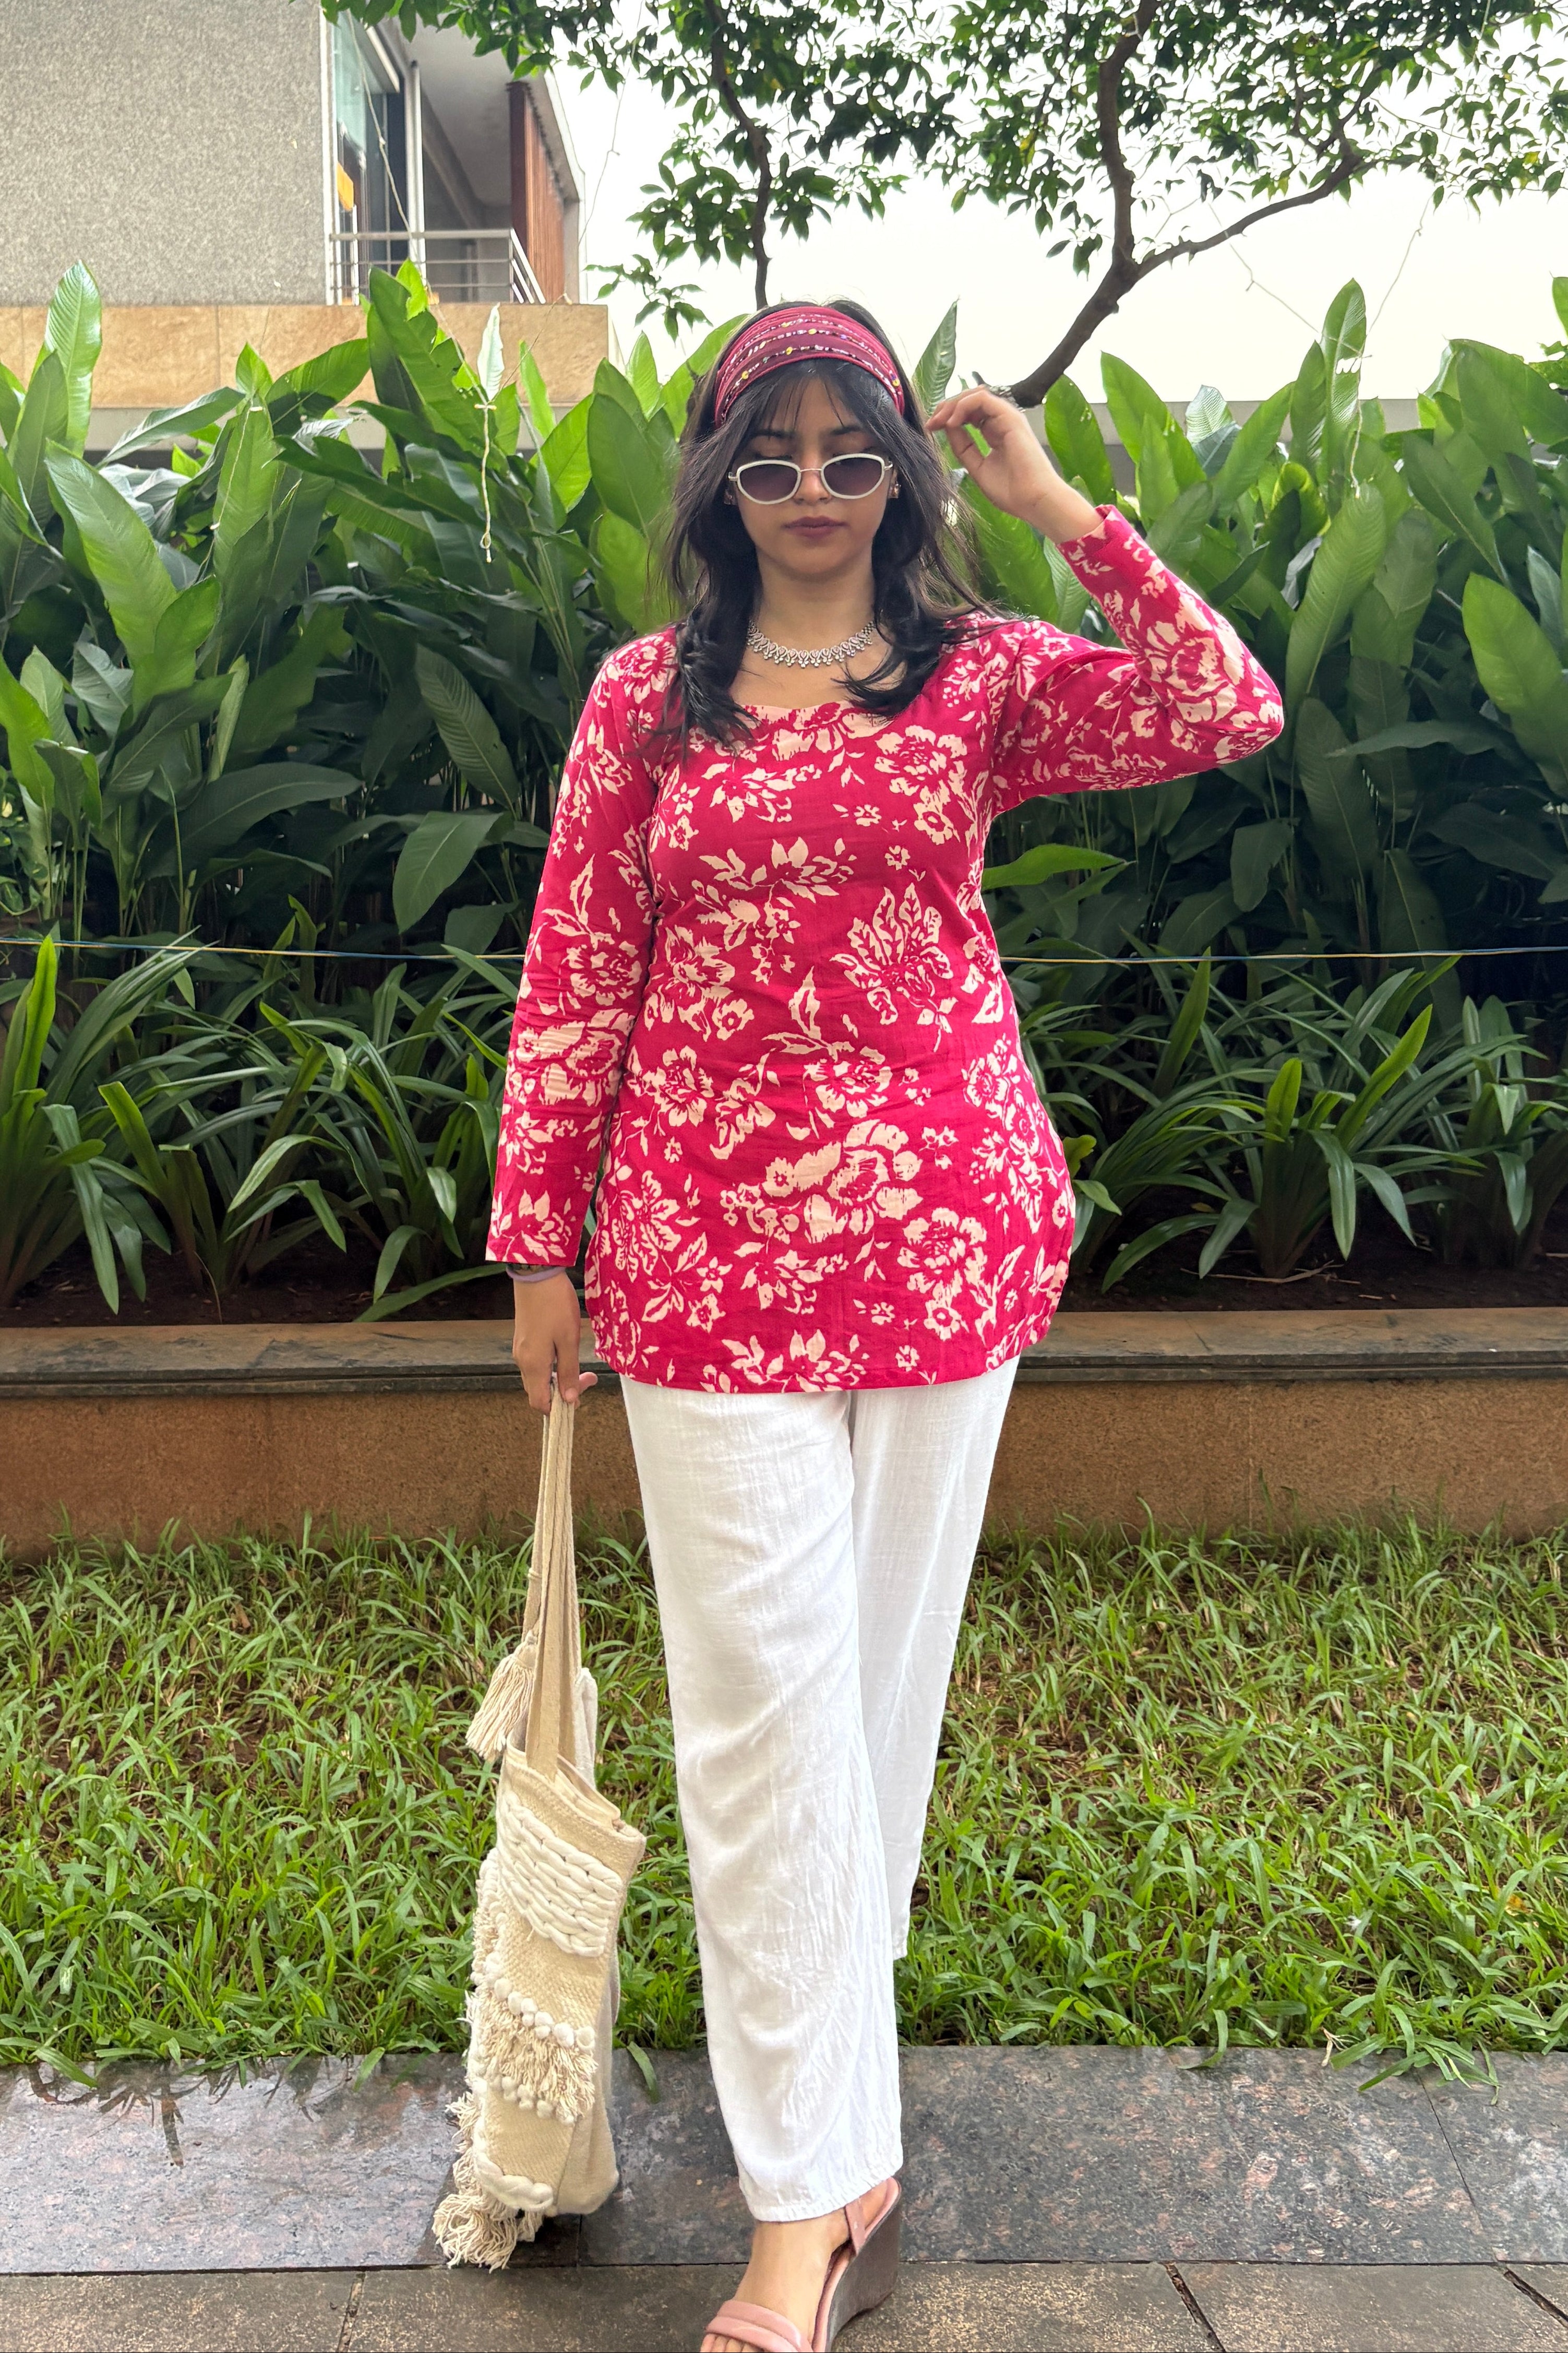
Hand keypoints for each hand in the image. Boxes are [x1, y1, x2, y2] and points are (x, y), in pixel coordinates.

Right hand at [511, 1271, 598, 1414]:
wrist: (535, 1274)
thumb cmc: (555, 1305)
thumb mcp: (568, 1340)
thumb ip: (568, 1371)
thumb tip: (570, 1400)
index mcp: (533, 1365)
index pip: (540, 1403)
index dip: (560, 1407)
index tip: (582, 1393)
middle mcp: (523, 1362)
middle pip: (539, 1392)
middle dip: (564, 1391)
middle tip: (589, 1376)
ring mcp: (521, 1350)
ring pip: (538, 1378)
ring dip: (558, 1378)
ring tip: (580, 1365)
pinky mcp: (523, 1340)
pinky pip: (535, 1364)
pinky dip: (551, 1367)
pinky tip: (565, 1353)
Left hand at [926, 387, 1100, 543]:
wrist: (1034, 501)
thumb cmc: (1012, 492)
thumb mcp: (978, 468)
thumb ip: (964, 448)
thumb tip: (947, 428)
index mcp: (996, 433)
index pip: (969, 414)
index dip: (948, 417)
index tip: (931, 429)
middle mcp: (1002, 422)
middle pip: (970, 402)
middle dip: (946, 408)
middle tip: (930, 423)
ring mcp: (1007, 418)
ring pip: (975, 395)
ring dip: (952, 404)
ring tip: (939, 421)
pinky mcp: (1010, 417)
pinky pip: (983, 399)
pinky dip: (963, 406)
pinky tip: (952, 422)